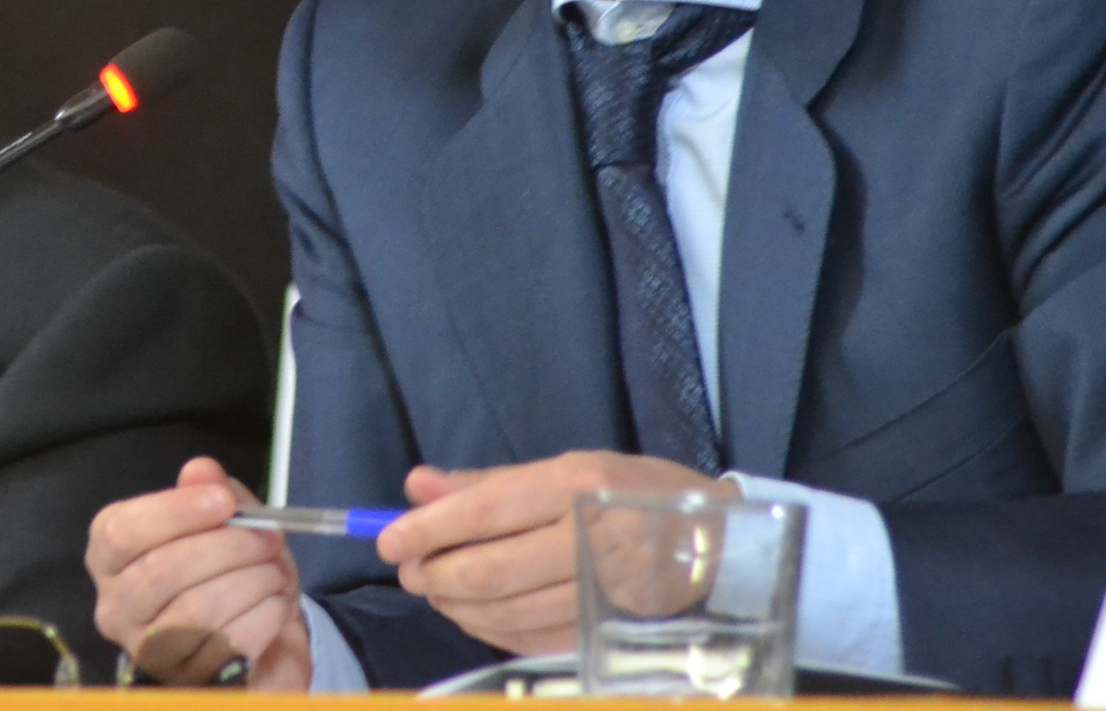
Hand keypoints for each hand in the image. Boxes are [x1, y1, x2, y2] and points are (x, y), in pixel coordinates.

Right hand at [87, 456, 311, 690]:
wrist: (254, 633)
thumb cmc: (226, 568)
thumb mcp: (222, 519)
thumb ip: (208, 490)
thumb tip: (201, 472)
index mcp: (110, 558)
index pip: (122, 532)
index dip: (174, 512)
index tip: (224, 501)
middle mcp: (116, 608)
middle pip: (161, 572)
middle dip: (226, 547)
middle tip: (269, 537)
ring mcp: (147, 651)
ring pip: (197, 609)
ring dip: (251, 580)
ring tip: (276, 570)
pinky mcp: (186, 679)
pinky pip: (227, 644)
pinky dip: (263, 614)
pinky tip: (275, 602)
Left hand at [375, 451, 736, 655]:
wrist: (717, 540)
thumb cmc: (633, 492)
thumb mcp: (566, 467)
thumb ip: (488, 483)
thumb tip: (419, 486)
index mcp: (575, 484)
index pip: (484, 511)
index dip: (428, 529)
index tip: (388, 538)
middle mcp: (589, 536)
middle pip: (489, 570)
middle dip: (433, 573)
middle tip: (408, 569)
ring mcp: (601, 590)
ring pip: (506, 611)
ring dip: (455, 605)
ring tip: (434, 588)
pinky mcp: (605, 628)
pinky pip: (531, 639)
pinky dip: (490, 630)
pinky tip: (471, 615)